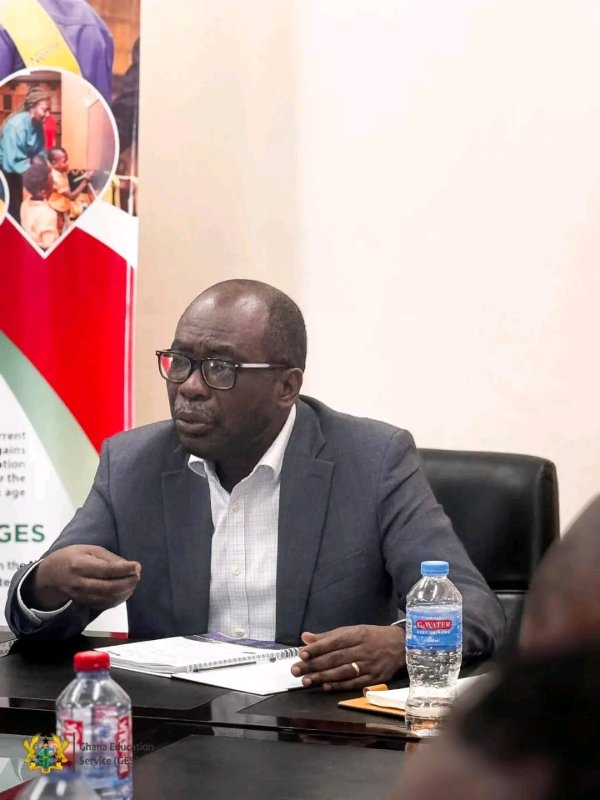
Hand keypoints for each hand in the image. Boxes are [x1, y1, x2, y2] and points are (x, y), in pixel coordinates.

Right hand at [25, 545, 140, 610]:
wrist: (52, 574)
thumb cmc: (73, 556)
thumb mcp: (89, 549)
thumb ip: (109, 558)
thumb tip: (129, 566)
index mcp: (80, 565)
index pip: (106, 570)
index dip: (124, 569)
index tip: (137, 566)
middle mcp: (80, 583)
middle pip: (108, 587)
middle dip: (127, 582)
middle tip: (138, 575)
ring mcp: (81, 596)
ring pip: (108, 598)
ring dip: (125, 591)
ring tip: (133, 582)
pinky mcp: (84, 603)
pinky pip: (105, 605)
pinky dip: (118, 599)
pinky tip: (125, 591)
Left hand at [291, 624, 405, 690]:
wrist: (401, 646)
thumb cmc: (372, 636)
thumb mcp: (353, 630)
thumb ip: (328, 636)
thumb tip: (305, 637)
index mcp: (357, 634)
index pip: (334, 641)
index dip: (317, 648)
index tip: (301, 653)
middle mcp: (363, 649)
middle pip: (336, 658)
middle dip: (314, 664)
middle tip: (296, 670)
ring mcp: (369, 665)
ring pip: (343, 672)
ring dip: (323, 677)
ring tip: (307, 681)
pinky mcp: (375, 679)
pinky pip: (354, 683)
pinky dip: (339, 686)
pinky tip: (326, 687)